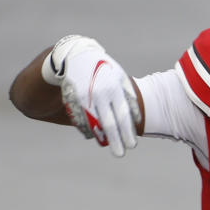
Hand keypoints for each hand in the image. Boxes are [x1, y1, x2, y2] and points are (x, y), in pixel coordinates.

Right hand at [41, 35, 140, 156]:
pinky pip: (79, 118)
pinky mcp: (71, 99)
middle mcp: (100, 94)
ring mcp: (84, 97)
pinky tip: (92, 135)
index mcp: (115, 89)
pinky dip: (85, 128)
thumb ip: (129, 97)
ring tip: (108, 145)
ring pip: (93, 123)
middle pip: (109, 122)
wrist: (77, 56)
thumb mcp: (120, 78)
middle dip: (116, 140)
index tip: (132, 145)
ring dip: (100, 136)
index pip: (123, 115)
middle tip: (121, 154)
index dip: (128, 132)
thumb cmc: (105, 70)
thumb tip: (137, 120)